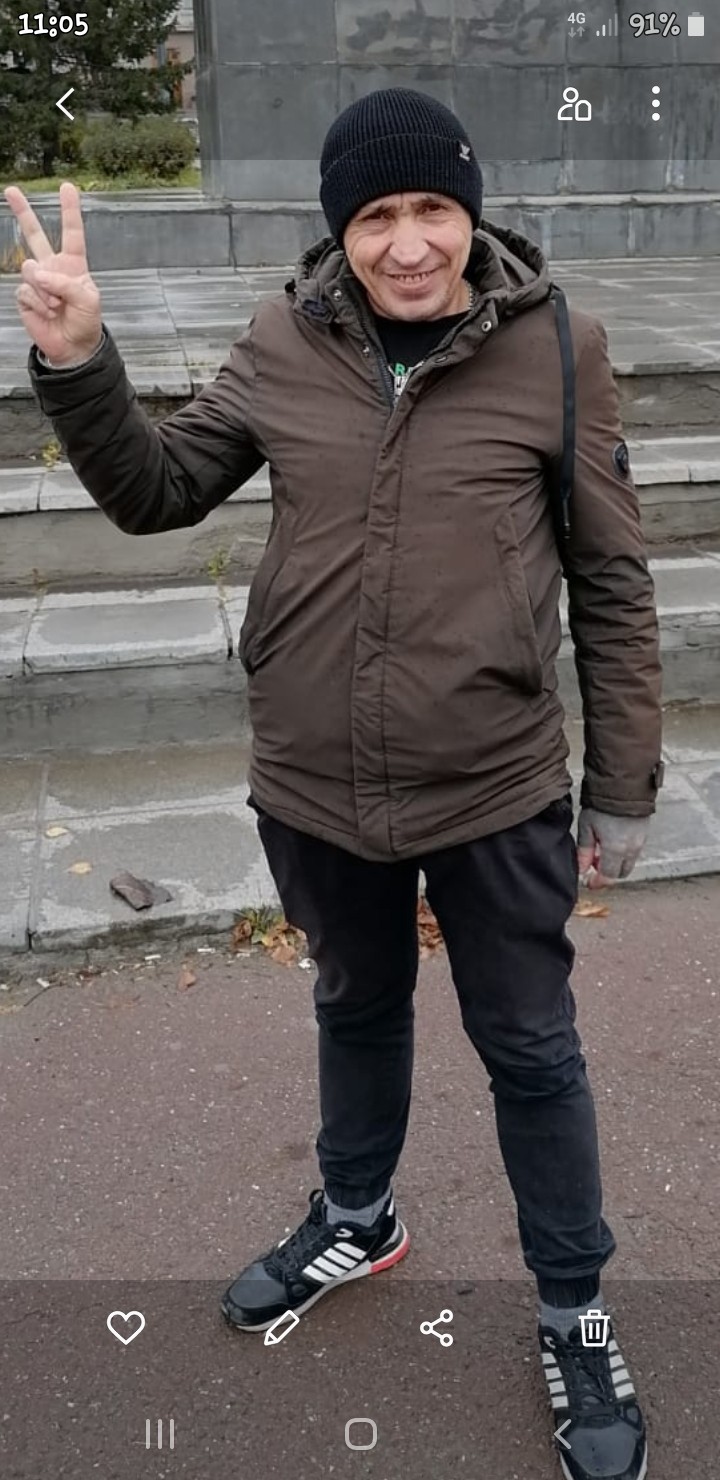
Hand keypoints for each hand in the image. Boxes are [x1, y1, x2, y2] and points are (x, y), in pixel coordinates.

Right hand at [3, 180, 101, 364]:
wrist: (73, 347)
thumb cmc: (86, 322)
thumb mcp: (88, 300)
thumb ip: (66, 283)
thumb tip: (39, 275)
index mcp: (73, 264)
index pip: (72, 233)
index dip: (70, 210)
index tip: (68, 187)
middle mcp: (52, 268)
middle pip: (34, 235)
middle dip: (22, 212)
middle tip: (10, 191)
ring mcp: (37, 281)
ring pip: (31, 270)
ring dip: (46, 292)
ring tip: (57, 307)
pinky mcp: (25, 296)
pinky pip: (26, 291)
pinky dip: (38, 304)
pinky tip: (47, 314)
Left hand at [577, 807, 649, 889]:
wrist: (623, 784)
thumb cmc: (603, 802)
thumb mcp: (586, 827)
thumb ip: (584, 851)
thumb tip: (581, 869)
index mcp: (616, 849)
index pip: (608, 877)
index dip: (597, 882)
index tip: (588, 881)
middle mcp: (631, 849)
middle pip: (621, 873)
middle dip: (607, 872)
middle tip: (593, 862)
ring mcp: (640, 842)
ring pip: (629, 862)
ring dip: (616, 862)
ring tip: (601, 847)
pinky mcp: (644, 834)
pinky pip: (634, 851)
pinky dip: (623, 852)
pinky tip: (613, 840)